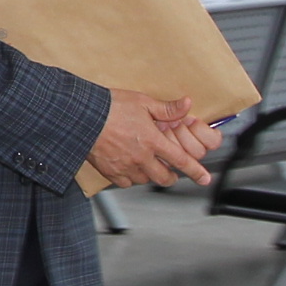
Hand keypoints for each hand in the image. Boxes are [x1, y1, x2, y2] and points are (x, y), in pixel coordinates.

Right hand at [88, 88, 211, 189]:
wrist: (82, 116)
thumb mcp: (142, 102)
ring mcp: (125, 167)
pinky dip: (130, 178)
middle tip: (171, 173)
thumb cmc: (110, 107)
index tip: (204, 178)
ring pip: (144, 180)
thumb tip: (187, 105)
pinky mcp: (109, 171)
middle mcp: (141, 157)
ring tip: (147, 166)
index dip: (195, 171)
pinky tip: (128, 168)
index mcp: (152, 141)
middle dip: (171, 177)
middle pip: (163, 177)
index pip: (180, 160)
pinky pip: (125, 183)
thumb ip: (166, 108)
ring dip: (149, 175)